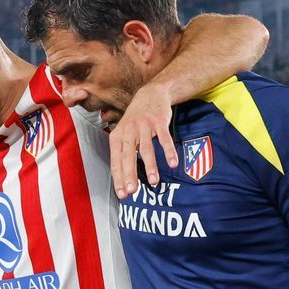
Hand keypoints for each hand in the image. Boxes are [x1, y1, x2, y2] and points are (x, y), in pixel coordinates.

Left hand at [109, 81, 177, 198]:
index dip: (118, 178)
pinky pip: (165, 138)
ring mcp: (144, 126)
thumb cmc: (135, 121)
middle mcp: (129, 131)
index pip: (116, 161)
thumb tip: (123, 180)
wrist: (150, 94)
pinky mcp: (159, 121)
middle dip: (129, 174)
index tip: (122, 194)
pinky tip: (173, 163)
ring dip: (150, 166)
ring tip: (153, 182)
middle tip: (132, 191)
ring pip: (146, 148)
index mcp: (117, 137)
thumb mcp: (123, 134)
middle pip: (128, 156)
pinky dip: (169, 151)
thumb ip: (123, 154)